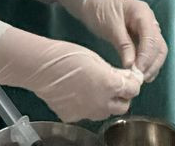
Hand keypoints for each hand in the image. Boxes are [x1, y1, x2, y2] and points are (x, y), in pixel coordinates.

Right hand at [0, 30, 141, 122]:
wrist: (41, 67)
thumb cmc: (68, 56)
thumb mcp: (95, 58)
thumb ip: (113, 72)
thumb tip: (125, 78)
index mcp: (110, 86)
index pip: (133, 89)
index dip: (133, 82)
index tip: (129, 77)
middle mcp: (101, 104)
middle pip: (123, 106)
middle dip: (122, 96)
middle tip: (115, 84)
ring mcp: (86, 113)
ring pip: (105, 112)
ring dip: (106, 103)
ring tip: (94, 88)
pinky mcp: (72, 117)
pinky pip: (86, 114)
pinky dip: (86, 106)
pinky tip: (77, 94)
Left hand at [75, 0, 167, 80]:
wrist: (91, 2)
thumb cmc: (99, 9)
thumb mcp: (110, 27)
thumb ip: (123, 45)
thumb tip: (132, 65)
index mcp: (143, 13)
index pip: (151, 39)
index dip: (146, 58)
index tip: (137, 72)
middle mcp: (149, 20)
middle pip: (159, 46)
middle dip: (151, 64)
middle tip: (139, 78)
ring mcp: (147, 28)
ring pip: (157, 50)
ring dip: (151, 65)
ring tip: (140, 79)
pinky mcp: (141, 36)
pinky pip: (149, 51)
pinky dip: (147, 63)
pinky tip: (141, 73)